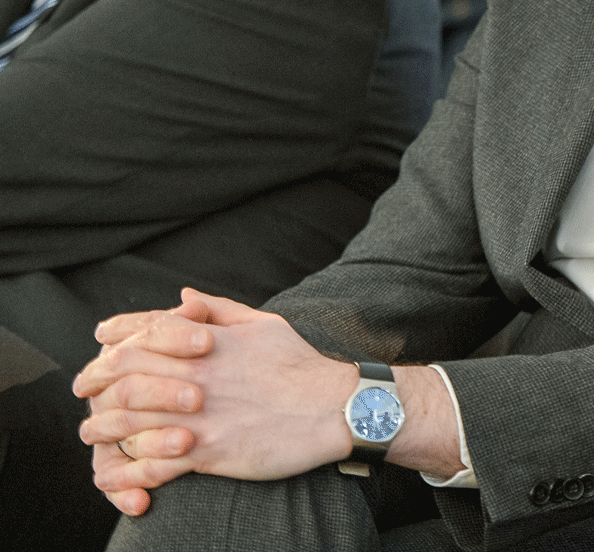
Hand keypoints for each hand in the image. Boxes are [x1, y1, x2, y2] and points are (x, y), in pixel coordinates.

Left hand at [76, 288, 355, 512]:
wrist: (337, 408)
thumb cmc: (303, 365)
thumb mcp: (265, 324)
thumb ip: (220, 310)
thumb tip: (184, 296)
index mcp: (209, 343)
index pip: (145, 332)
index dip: (115, 337)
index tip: (99, 344)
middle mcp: (197, 375)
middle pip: (124, 375)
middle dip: (95, 382)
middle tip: (84, 391)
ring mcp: (199, 415)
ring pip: (128, 421)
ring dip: (102, 428)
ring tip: (93, 433)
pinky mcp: (208, 451)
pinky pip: (152, 462)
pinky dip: (130, 468)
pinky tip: (123, 469)